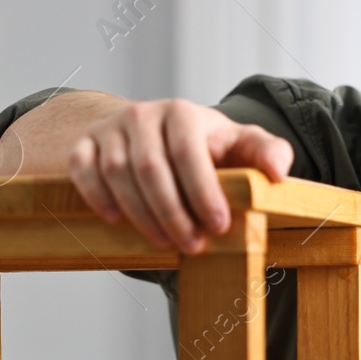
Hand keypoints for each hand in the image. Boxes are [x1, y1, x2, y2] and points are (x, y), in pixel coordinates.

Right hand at [66, 99, 293, 253]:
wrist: (150, 133)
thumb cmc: (202, 146)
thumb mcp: (238, 145)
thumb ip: (265, 153)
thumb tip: (278, 173)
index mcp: (182, 114)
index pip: (188, 153)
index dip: (203, 192)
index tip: (218, 226)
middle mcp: (142, 115)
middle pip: (150, 169)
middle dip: (173, 213)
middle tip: (192, 245)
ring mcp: (109, 129)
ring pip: (117, 174)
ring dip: (140, 214)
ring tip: (163, 242)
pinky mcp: (84, 145)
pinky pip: (82, 171)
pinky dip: (96, 197)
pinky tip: (116, 221)